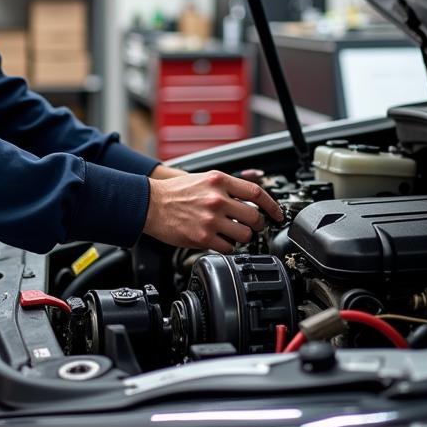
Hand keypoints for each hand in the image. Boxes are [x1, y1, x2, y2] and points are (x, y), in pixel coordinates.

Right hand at [143, 170, 282, 253]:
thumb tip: (249, 198)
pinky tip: (218, 241)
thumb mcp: (203, 179)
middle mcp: (217, 198)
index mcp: (218, 181)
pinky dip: (227, 247)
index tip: (277, 214)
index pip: (256, 193)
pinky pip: (228, 247)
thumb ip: (226, 186)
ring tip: (231, 234)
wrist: (149, 204)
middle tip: (252, 227)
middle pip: (254, 217)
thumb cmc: (173, 192)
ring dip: (241, 237)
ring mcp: (211, 218)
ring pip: (244, 235)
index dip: (272, 206)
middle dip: (256, 225)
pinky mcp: (203, 236)